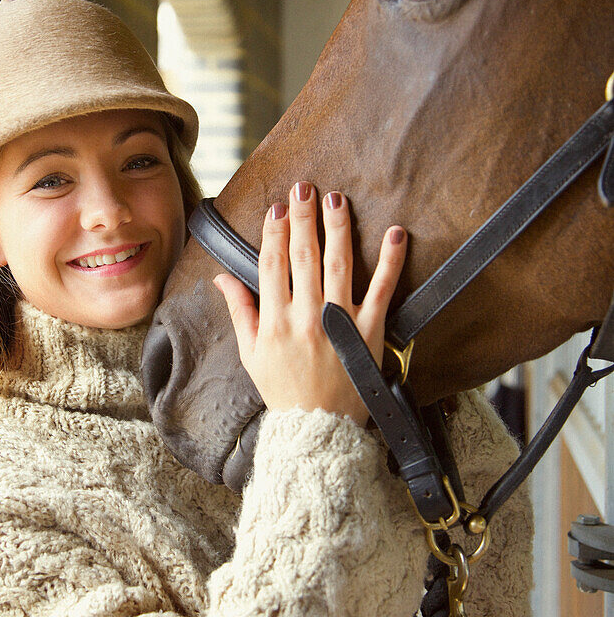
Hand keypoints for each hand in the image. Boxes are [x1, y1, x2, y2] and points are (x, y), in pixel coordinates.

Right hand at [213, 182, 406, 426]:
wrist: (318, 429)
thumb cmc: (283, 391)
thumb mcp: (251, 353)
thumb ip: (239, 311)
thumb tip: (221, 278)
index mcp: (274, 321)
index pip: (272, 264)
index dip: (274, 231)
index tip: (279, 207)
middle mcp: (305, 317)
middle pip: (303, 256)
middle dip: (303, 217)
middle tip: (305, 187)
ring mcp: (339, 323)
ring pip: (338, 264)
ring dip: (337, 228)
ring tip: (335, 199)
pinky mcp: (369, 333)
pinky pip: (383, 290)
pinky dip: (391, 261)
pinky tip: (396, 234)